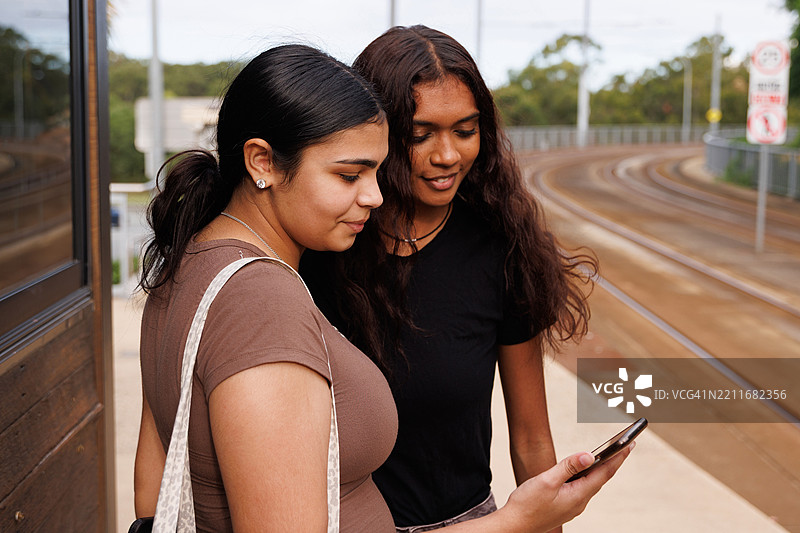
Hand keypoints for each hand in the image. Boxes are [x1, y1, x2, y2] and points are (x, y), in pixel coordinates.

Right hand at [500, 442, 634, 532]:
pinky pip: (582, 487)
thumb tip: (589, 455)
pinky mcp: (565, 505)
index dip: (618, 457)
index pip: (604, 473)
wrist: (514, 526)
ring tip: (611, 454)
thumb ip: (568, 466)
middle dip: (614, 461)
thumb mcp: (547, 481)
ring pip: (591, 483)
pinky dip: (588, 475)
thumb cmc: (527, 504)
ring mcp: (573, 505)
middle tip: (626, 446)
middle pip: (601, 478)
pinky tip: (586, 470)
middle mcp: (579, 502)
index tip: (630, 444)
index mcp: (578, 495)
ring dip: (602, 468)